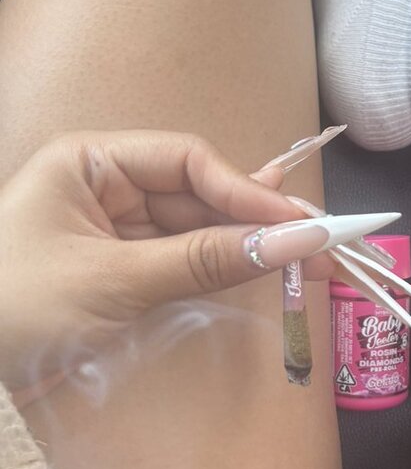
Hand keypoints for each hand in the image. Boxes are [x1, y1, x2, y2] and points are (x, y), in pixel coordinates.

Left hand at [0, 130, 334, 390]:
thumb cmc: (16, 308)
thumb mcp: (114, 280)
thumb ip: (206, 259)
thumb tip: (296, 240)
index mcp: (91, 162)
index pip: (188, 160)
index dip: (246, 190)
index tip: (299, 222)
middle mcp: (108, 187)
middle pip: (200, 194)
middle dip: (256, 220)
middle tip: (322, 244)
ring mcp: (116, 230)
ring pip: (198, 230)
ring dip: (248, 246)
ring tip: (310, 259)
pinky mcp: (123, 271)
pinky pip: (184, 260)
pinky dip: (221, 269)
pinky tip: (265, 265)